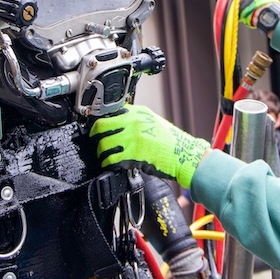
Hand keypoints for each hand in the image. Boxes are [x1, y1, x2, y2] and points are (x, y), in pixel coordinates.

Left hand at [89, 104, 209, 188]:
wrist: (184, 155)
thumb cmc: (170, 142)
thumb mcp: (151, 122)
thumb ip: (134, 120)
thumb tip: (116, 125)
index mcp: (138, 113)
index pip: (109, 113)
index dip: (99, 123)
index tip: (96, 130)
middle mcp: (134, 123)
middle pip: (102, 127)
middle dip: (95, 137)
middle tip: (95, 143)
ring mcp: (133, 138)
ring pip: (104, 145)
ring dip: (101, 153)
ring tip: (104, 157)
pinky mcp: (134, 155)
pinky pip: (112, 159)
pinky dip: (108, 163)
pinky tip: (111, 165)